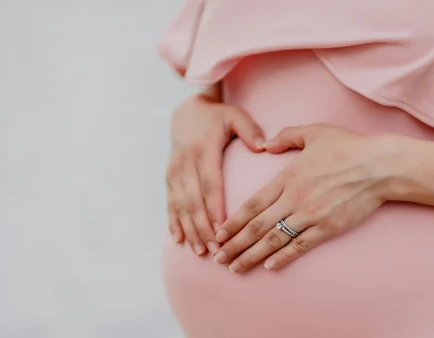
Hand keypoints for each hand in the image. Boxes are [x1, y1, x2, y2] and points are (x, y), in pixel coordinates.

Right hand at [166, 93, 265, 255]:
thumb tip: (263, 146)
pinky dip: (173, 222)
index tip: (223, 229)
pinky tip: (179, 240)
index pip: (210, 185)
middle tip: (216, 250)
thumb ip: (249, 130)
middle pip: (194, 201)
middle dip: (203, 228)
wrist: (186, 112)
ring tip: (201, 251)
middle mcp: (185, 164)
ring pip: (181, 206)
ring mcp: (175, 172)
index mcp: (203, 151)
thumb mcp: (235, 116)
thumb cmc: (218, 117)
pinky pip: (170, 203)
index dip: (214, 208)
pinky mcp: (169, 178)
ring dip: (190, 230)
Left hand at [213, 124, 399, 272]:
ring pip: (274, 240)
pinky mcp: (328, 228)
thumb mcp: (314, 132)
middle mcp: (294, 199)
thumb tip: (265, 144)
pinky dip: (283, 257)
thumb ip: (286, 136)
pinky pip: (300, 246)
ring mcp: (310, 216)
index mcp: (287, 177)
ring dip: (252, 256)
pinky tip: (269, 267)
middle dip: (234, 245)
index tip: (218, 234)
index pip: (252, 204)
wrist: (379, 167)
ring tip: (235, 268)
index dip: (233, 222)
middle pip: (257, 227)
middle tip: (218, 258)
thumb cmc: (348, 147)